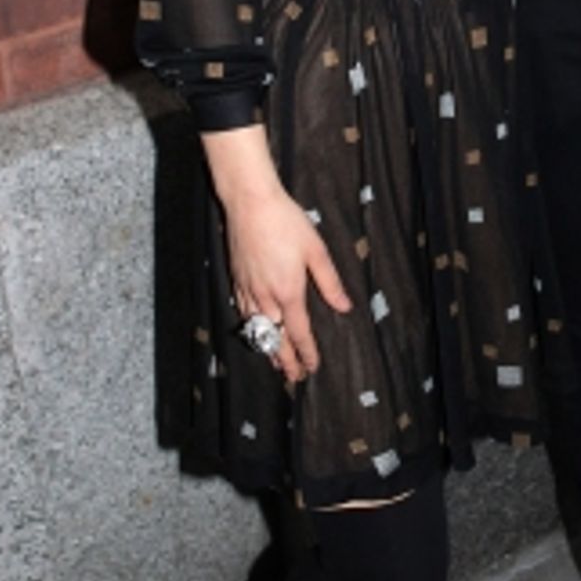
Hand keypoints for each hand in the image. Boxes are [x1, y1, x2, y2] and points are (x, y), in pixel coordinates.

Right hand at [224, 184, 352, 384]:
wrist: (250, 203)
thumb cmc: (286, 222)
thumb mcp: (316, 250)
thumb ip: (330, 282)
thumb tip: (344, 307)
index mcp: (289, 292)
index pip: (300, 332)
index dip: (307, 353)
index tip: (312, 367)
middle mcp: (266, 297)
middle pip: (276, 339)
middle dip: (286, 360)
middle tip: (294, 377)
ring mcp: (248, 289)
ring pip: (257, 329)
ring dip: (267, 348)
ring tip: (275, 362)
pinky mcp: (236, 279)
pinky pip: (243, 312)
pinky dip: (250, 327)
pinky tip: (254, 329)